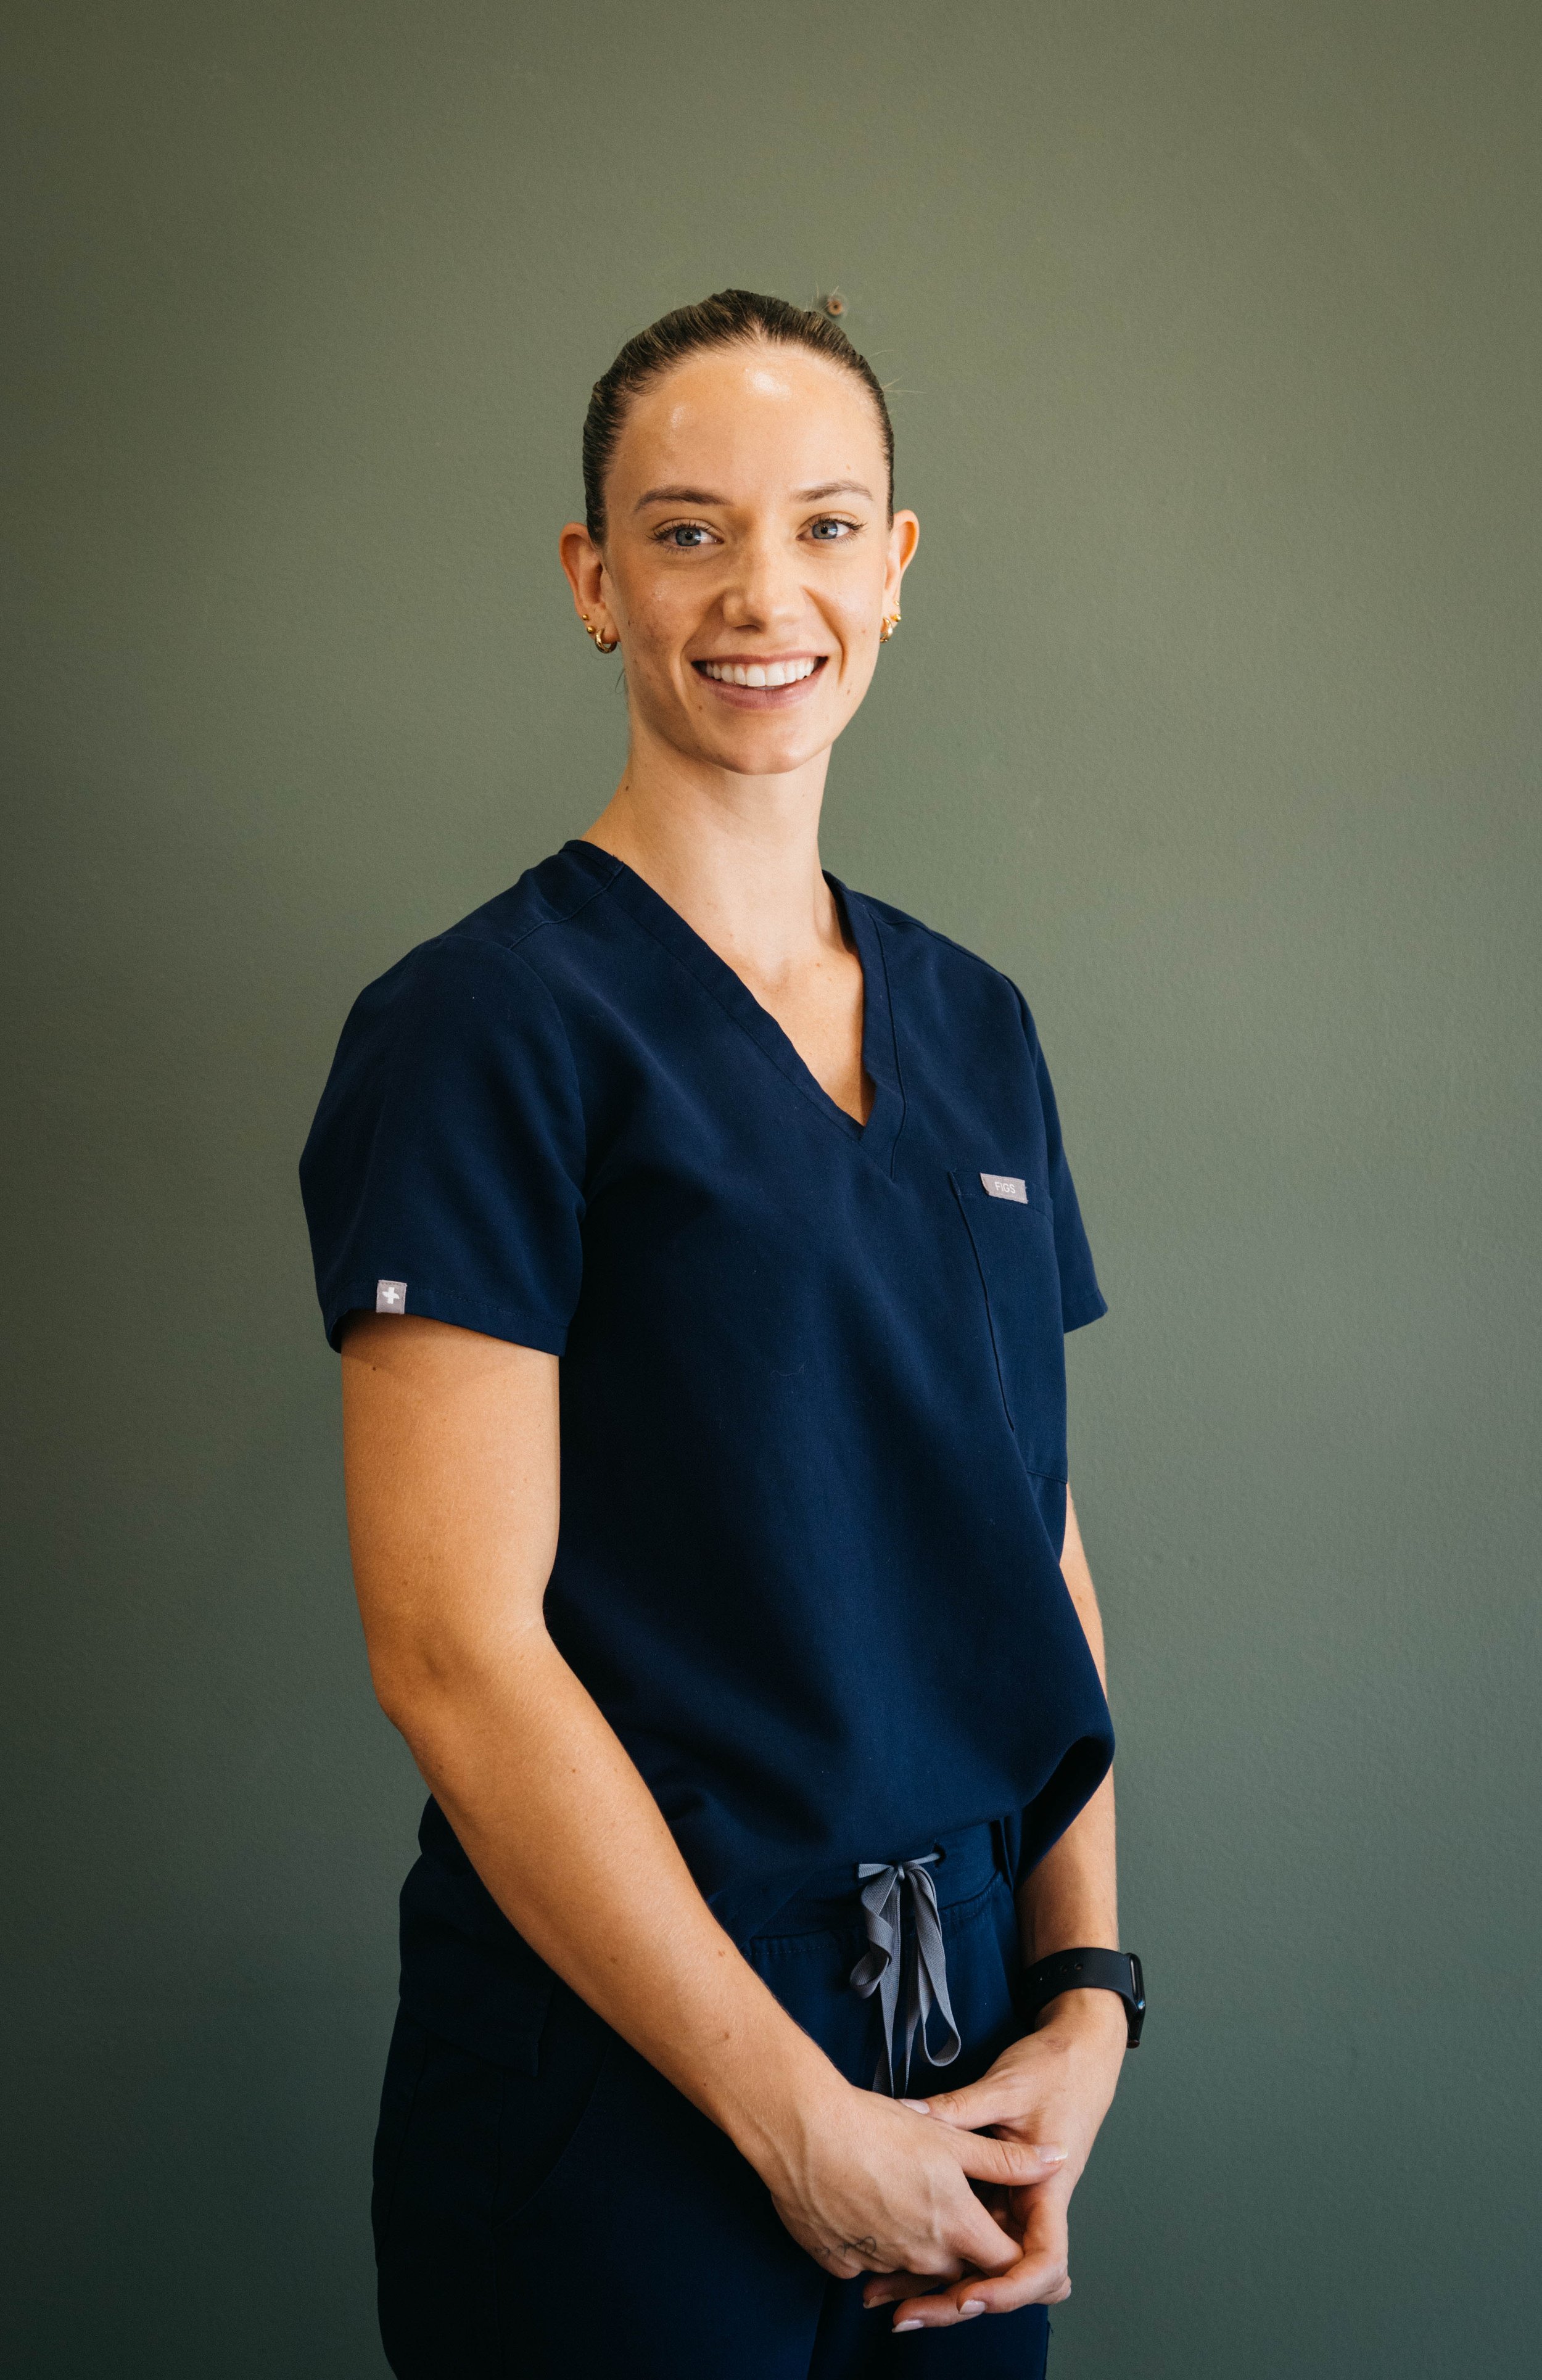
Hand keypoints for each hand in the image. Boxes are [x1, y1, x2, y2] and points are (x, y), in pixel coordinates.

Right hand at [748, 2072, 1070, 2284]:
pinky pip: (864, 2260)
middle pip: (956, 2266)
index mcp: (955, 2226)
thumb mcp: (952, 2137)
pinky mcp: (837, 2260)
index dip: (1010, 2251)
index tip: (1003, 2230)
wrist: (801, 2130)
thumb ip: (1007, 2159)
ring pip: (908, 2262)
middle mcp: (920, 2254)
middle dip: (958, 2243)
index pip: (1003, 2261)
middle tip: (942, 2200)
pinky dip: (869, 2239)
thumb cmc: (877, 2128)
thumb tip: (1056, 2158)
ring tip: (895, 2190)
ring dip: (911, 2239)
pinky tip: (861, 2202)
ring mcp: (877, 2260)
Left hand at [861, 1990, 1126, 2331]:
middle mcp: (1032, 2207)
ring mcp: (1013, 2204)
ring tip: (883, 2295)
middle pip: (1003, 2276)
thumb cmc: (1055, 2070)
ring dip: (938, 2283)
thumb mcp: (1006, 2087)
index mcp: (1048, 2190)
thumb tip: (911, 2117)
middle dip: (956, 2301)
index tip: (968, 2295)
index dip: (1009, 2289)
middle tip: (904, 2313)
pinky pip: (969, 2233)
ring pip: (980, 2260)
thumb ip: (960, 2109)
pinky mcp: (997, 2194)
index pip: (1043, 2262)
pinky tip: (897, 2259)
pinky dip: (940, 2251)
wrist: (1079, 2052)